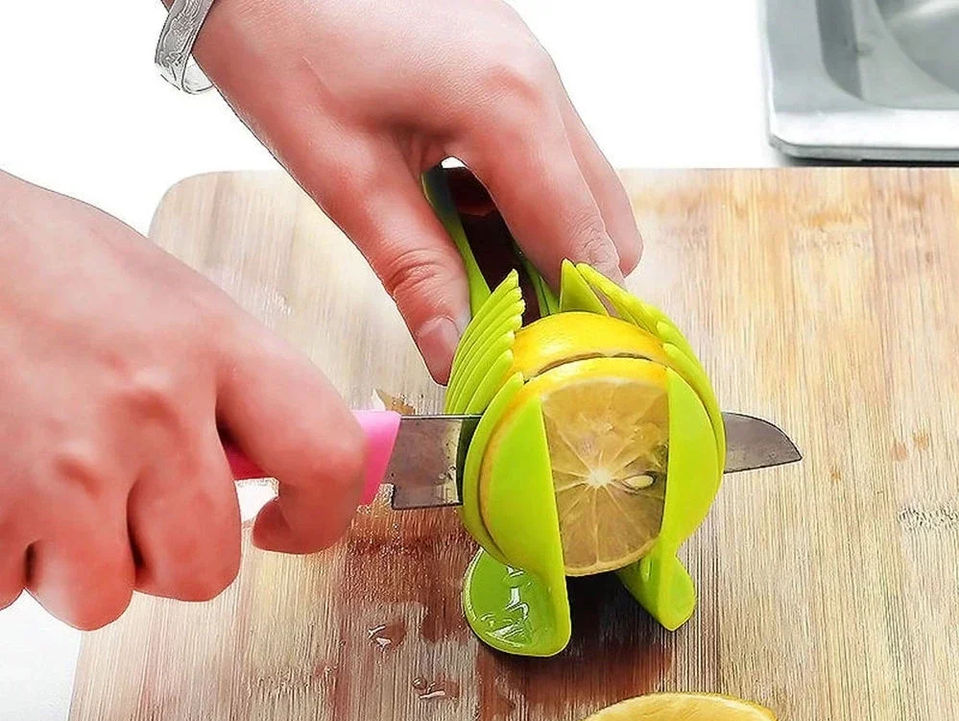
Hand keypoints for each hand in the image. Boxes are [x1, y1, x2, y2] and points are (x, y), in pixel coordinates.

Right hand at [0, 172, 364, 629]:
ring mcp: (67, 465)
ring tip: (43, 490)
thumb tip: (265, 460)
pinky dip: (2, 558)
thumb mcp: (158, 295)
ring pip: (103, 599)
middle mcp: (151, 407)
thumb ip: (224, 381)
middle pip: (206, 570)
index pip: (324, 456)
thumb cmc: (31, 262)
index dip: (318, 517)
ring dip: (74, 566)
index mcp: (210, 341)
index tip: (283, 527)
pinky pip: (9, 591)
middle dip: (166, 561)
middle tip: (130, 514)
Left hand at [195, 0, 641, 381]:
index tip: (541, 369)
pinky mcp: (509, 67)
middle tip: (503, 330)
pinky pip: (548, 157)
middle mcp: (542, 82)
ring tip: (472, 279)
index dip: (569, 318)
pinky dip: (522, 208)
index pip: (581, 242)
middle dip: (564, 286)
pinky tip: (463, 223)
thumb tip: (458, 355)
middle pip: (603, 220)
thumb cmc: (287, 44)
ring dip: (542, 247)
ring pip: (582, 190)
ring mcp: (531, 68)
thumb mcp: (347, 179)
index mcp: (511, 108)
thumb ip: (415, 274)